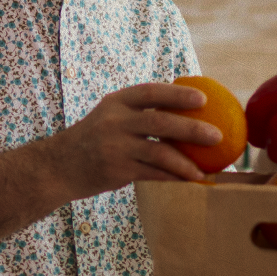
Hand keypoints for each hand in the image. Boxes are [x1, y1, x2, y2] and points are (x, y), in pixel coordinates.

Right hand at [53, 83, 220, 198]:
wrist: (59, 166)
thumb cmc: (94, 139)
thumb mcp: (110, 116)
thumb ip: (139, 112)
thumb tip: (186, 110)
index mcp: (116, 102)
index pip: (150, 93)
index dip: (177, 95)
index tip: (203, 99)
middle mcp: (114, 121)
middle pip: (159, 122)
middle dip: (192, 128)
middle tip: (217, 135)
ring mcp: (114, 146)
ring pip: (159, 153)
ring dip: (187, 162)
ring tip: (207, 169)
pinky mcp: (117, 170)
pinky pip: (152, 174)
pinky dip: (173, 178)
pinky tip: (189, 182)